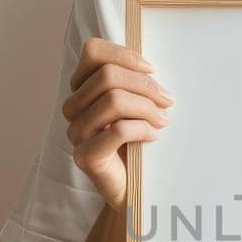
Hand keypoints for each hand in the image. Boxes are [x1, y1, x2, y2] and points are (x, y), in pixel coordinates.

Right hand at [62, 37, 173, 207]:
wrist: (135, 189)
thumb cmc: (139, 142)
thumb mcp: (138, 104)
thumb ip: (136, 82)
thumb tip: (152, 68)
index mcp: (83, 89)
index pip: (93, 52)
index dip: (125, 55)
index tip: (153, 70)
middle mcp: (73, 108)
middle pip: (107, 75)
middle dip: (145, 85)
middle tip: (168, 101)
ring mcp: (76, 132)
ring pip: (113, 100)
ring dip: (147, 108)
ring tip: (163, 120)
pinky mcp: (85, 156)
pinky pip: (118, 130)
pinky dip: (143, 129)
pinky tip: (153, 136)